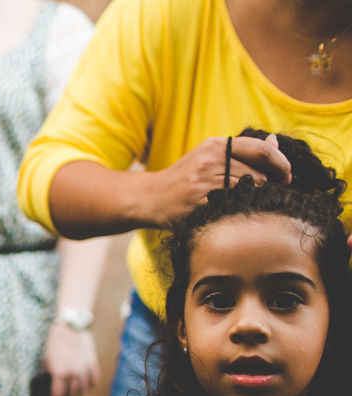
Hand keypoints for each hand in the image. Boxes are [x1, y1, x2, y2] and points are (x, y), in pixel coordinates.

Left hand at [42, 325, 97, 395]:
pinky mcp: (92, 363)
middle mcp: (74, 373)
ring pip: (83, 390)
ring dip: (75, 395)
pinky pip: (93, 381)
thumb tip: (45, 386)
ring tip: (69, 394)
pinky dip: (88, 386)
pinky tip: (82, 387)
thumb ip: (46, 374)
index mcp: (60, 373)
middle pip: (70, 395)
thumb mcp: (44, 359)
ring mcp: (85, 369)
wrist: (70, 325)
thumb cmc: (53, 341)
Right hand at [148, 135, 291, 226]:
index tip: (287, 176)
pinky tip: (232, 213)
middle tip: (269, 195)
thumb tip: (276, 141)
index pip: (262, 150)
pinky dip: (238, 211)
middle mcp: (210, 159)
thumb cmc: (185, 179)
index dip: (281, 164)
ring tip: (248, 204)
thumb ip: (243, 151)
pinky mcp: (198, 202)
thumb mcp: (210, 156)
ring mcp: (203, 181)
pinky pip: (232, 207)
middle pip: (259, 174)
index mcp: (216, 145)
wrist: (149, 198)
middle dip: (270, 186)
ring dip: (255, 200)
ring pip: (248, 191)